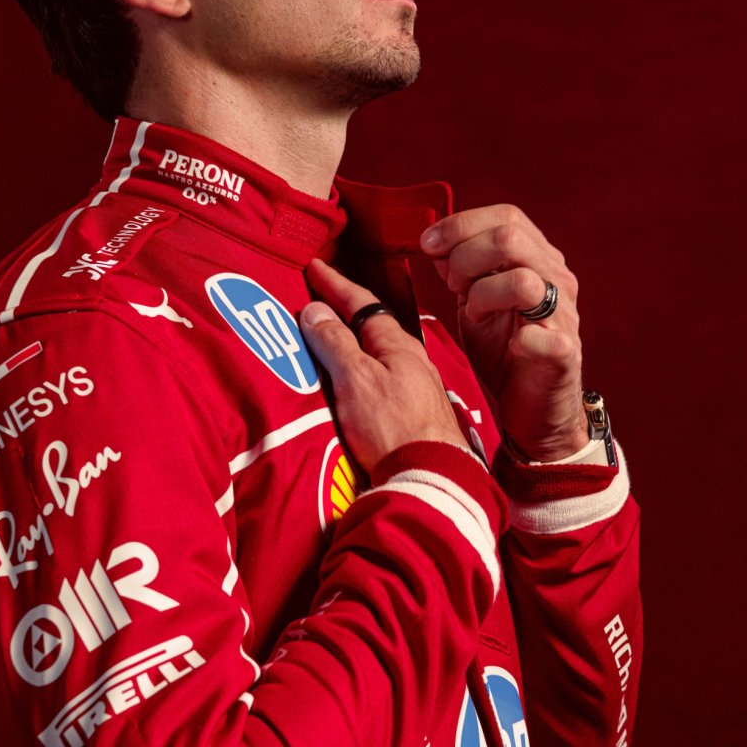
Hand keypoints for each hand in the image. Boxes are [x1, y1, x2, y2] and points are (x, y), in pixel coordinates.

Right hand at [299, 259, 468, 476]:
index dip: (335, 284)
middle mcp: (410, 361)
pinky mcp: (412, 414)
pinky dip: (360, 370)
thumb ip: (334, 343)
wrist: (431, 479)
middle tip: (318, 300)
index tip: (316, 267)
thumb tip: (315, 310)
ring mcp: (414, 388)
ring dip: (352, 343)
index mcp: (396, 344)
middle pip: (371, 327)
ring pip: (377, 354)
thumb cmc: (394, 428)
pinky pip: (380, 379)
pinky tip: (352, 382)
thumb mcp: (355, 379)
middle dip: (344, 312)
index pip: (361, 302)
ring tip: (328, 340)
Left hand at [420, 205, 586, 460]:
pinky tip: (510, 346)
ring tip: (475, 313)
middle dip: (465, 257)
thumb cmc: (504, 348)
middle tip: (452, 285)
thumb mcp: (475, 300)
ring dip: (484, 294)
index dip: (461, 224)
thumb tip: (435, 240)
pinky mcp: (564, 354)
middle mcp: (556, 279)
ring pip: (523, 281)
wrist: (535, 406)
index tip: (427, 244)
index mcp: (537, 258)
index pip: (506, 216)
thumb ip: (461, 268)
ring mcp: (564, 316)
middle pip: (510, 238)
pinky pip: (543, 336)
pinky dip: (520, 339)